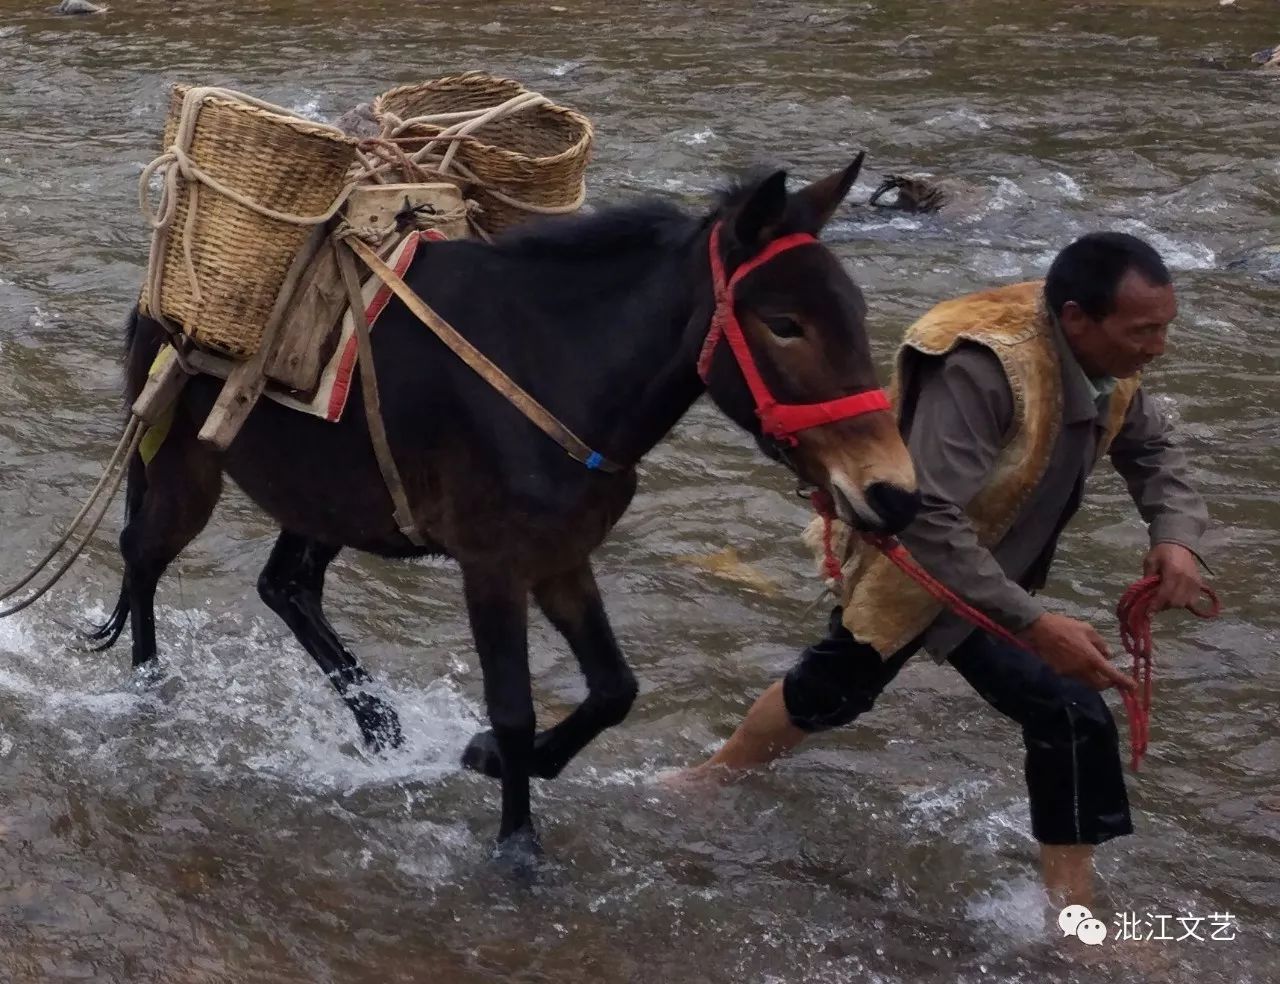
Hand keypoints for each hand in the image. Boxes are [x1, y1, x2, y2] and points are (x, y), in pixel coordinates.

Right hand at [1019, 613, 1136, 691]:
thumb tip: (1107, 654)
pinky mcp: (1059, 674)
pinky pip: (1075, 678)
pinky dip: (1080, 674)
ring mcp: (1070, 674)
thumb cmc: (1064, 626)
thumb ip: (1100, 643)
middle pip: (1100, 685)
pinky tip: (1076, 663)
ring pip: (1087, 683)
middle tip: (1110, 676)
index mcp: (1091, 657)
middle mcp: (1082, 670)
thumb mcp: (1087, 629)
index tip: (1133, 688)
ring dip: (1094, 679)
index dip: (1124, 682)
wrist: (1039, 630)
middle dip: (1108, 683)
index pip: (1111, 674)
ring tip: (1091, 666)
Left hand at [1143, 543, 1204, 611]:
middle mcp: (1186, 579)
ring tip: (1165, 598)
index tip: (1148, 612)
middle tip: (1155, 603)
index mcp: (1173, 572)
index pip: (1165, 594)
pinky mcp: (1199, 584)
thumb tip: (1145, 595)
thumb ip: (1148, 578)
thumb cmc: (1161, 553)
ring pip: (1185, 603)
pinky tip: (1175, 597)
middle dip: (1164, 605)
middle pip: (1176, 602)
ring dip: (1173, 604)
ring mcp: (1194, 582)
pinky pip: (1193, 600)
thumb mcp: (1150, 562)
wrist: (1178, 544)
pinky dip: (1184, 602)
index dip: (1156, 605)